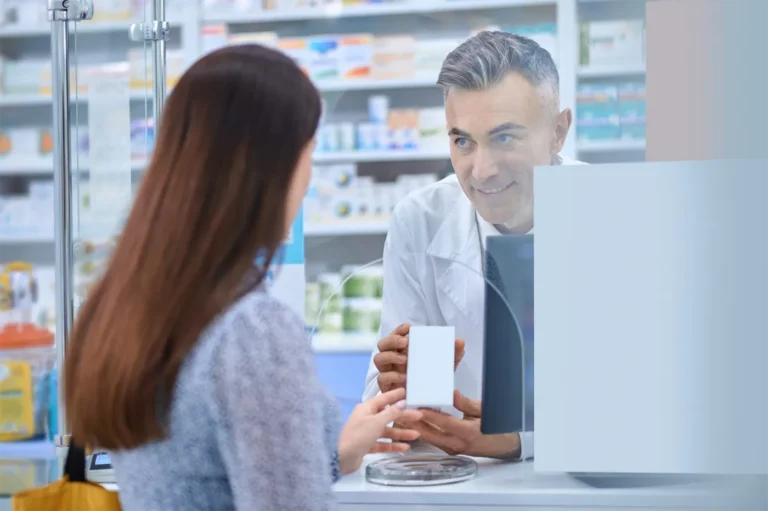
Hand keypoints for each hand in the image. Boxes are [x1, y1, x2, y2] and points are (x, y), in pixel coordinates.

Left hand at [338, 388, 422, 474]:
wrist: (341, 457)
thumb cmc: (358, 435)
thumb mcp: (376, 422)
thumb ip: (391, 413)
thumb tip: (402, 402)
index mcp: (366, 408)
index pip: (384, 399)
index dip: (395, 395)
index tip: (406, 392)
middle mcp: (366, 418)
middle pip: (388, 415)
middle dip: (403, 416)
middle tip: (418, 415)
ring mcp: (366, 432)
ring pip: (386, 431)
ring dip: (400, 433)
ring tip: (416, 435)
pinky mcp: (366, 445)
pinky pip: (383, 443)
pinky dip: (393, 445)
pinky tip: (404, 447)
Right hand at [374, 323, 465, 392]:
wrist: (428, 404)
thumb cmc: (433, 380)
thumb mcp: (445, 366)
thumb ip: (453, 354)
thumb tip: (460, 341)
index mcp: (403, 351)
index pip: (395, 335)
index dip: (399, 330)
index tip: (409, 327)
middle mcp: (393, 360)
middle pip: (382, 344)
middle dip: (392, 340)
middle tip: (406, 343)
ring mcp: (388, 372)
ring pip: (378, 359)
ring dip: (390, 356)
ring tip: (405, 360)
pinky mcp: (387, 387)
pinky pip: (382, 378)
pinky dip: (392, 376)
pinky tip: (405, 378)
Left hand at [401, 390, 520, 458]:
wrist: (505, 446)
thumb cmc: (496, 427)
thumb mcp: (483, 411)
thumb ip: (465, 404)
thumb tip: (451, 393)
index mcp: (467, 432)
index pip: (443, 422)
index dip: (428, 413)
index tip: (414, 404)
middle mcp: (457, 444)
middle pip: (430, 434)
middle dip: (414, 422)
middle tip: (400, 410)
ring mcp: (453, 449)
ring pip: (429, 438)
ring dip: (416, 427)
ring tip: (402, 415)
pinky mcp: (451, 450)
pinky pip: (434, 440)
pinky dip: (424, 431)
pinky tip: (416, 422)